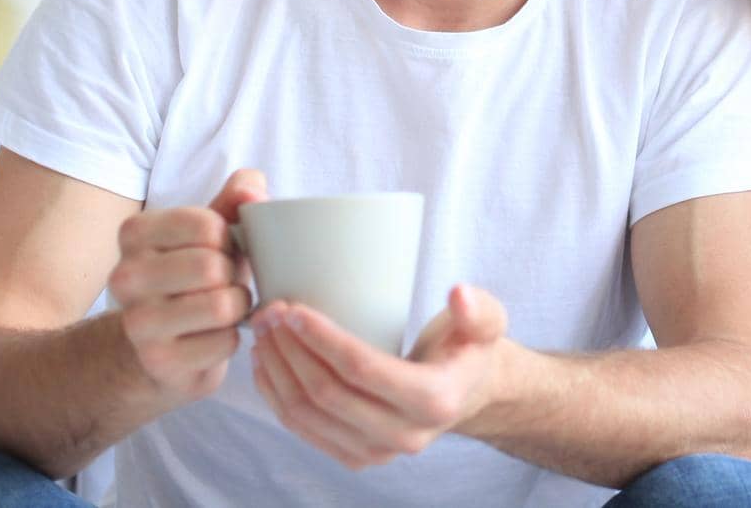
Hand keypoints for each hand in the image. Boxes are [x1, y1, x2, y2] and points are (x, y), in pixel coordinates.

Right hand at [109, 169, 265, 403]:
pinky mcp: (159, 362)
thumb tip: (254, 189)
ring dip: (237, 306)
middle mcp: (125, 277)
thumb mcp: (208, 232)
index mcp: (135, 233)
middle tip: (223, 283)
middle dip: (233, 275)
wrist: (154, 346)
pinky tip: (213, 336)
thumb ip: (234, 200)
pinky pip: (225, 342)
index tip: (219, 249)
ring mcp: (137, 323)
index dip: (229, 238)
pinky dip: (232, 339)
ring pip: (222, 305)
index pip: (207, 224)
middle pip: (213, 266)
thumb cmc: (191, 276)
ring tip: (223, 307)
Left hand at [250, 283, 507, 469]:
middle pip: (327, 394)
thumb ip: (478, 308)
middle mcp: (404, 436)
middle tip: (270, 312)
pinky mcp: (355, 457)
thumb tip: (458, 293)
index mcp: (434, 400)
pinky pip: (303, 430)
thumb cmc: (468, 349)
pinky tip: (266, 364)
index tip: (294, 308)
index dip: (322, 339)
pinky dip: (277, 397)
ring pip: (308, 416)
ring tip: (264, 332)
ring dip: (277, 372)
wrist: (467, 393)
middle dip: (290, 350)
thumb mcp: (486, 323)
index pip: (362, 369)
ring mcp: (377, 453)